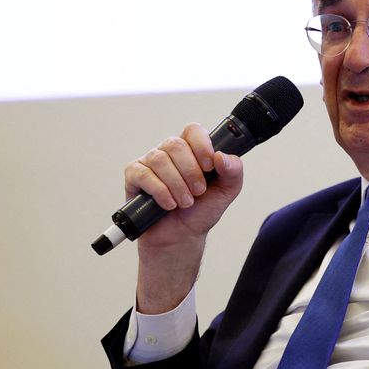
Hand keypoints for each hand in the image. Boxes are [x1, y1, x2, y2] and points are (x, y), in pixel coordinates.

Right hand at [124, 122, 243, 312]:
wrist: (181, 237)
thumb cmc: (201, 211)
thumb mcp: (227, 191)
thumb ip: (233, 171)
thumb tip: (221, 156)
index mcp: (192, 149)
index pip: (193, 130)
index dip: (201, 145)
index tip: (209, 167)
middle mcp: (169, 151)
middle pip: (176, 144)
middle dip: (191, 172)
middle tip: (198, 192)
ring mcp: (150, 162)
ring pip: (160, 159)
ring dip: (177, 184)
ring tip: (185, 203)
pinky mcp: (134, 176)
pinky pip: (144, 174)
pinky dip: (160, 191)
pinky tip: (169, 204)